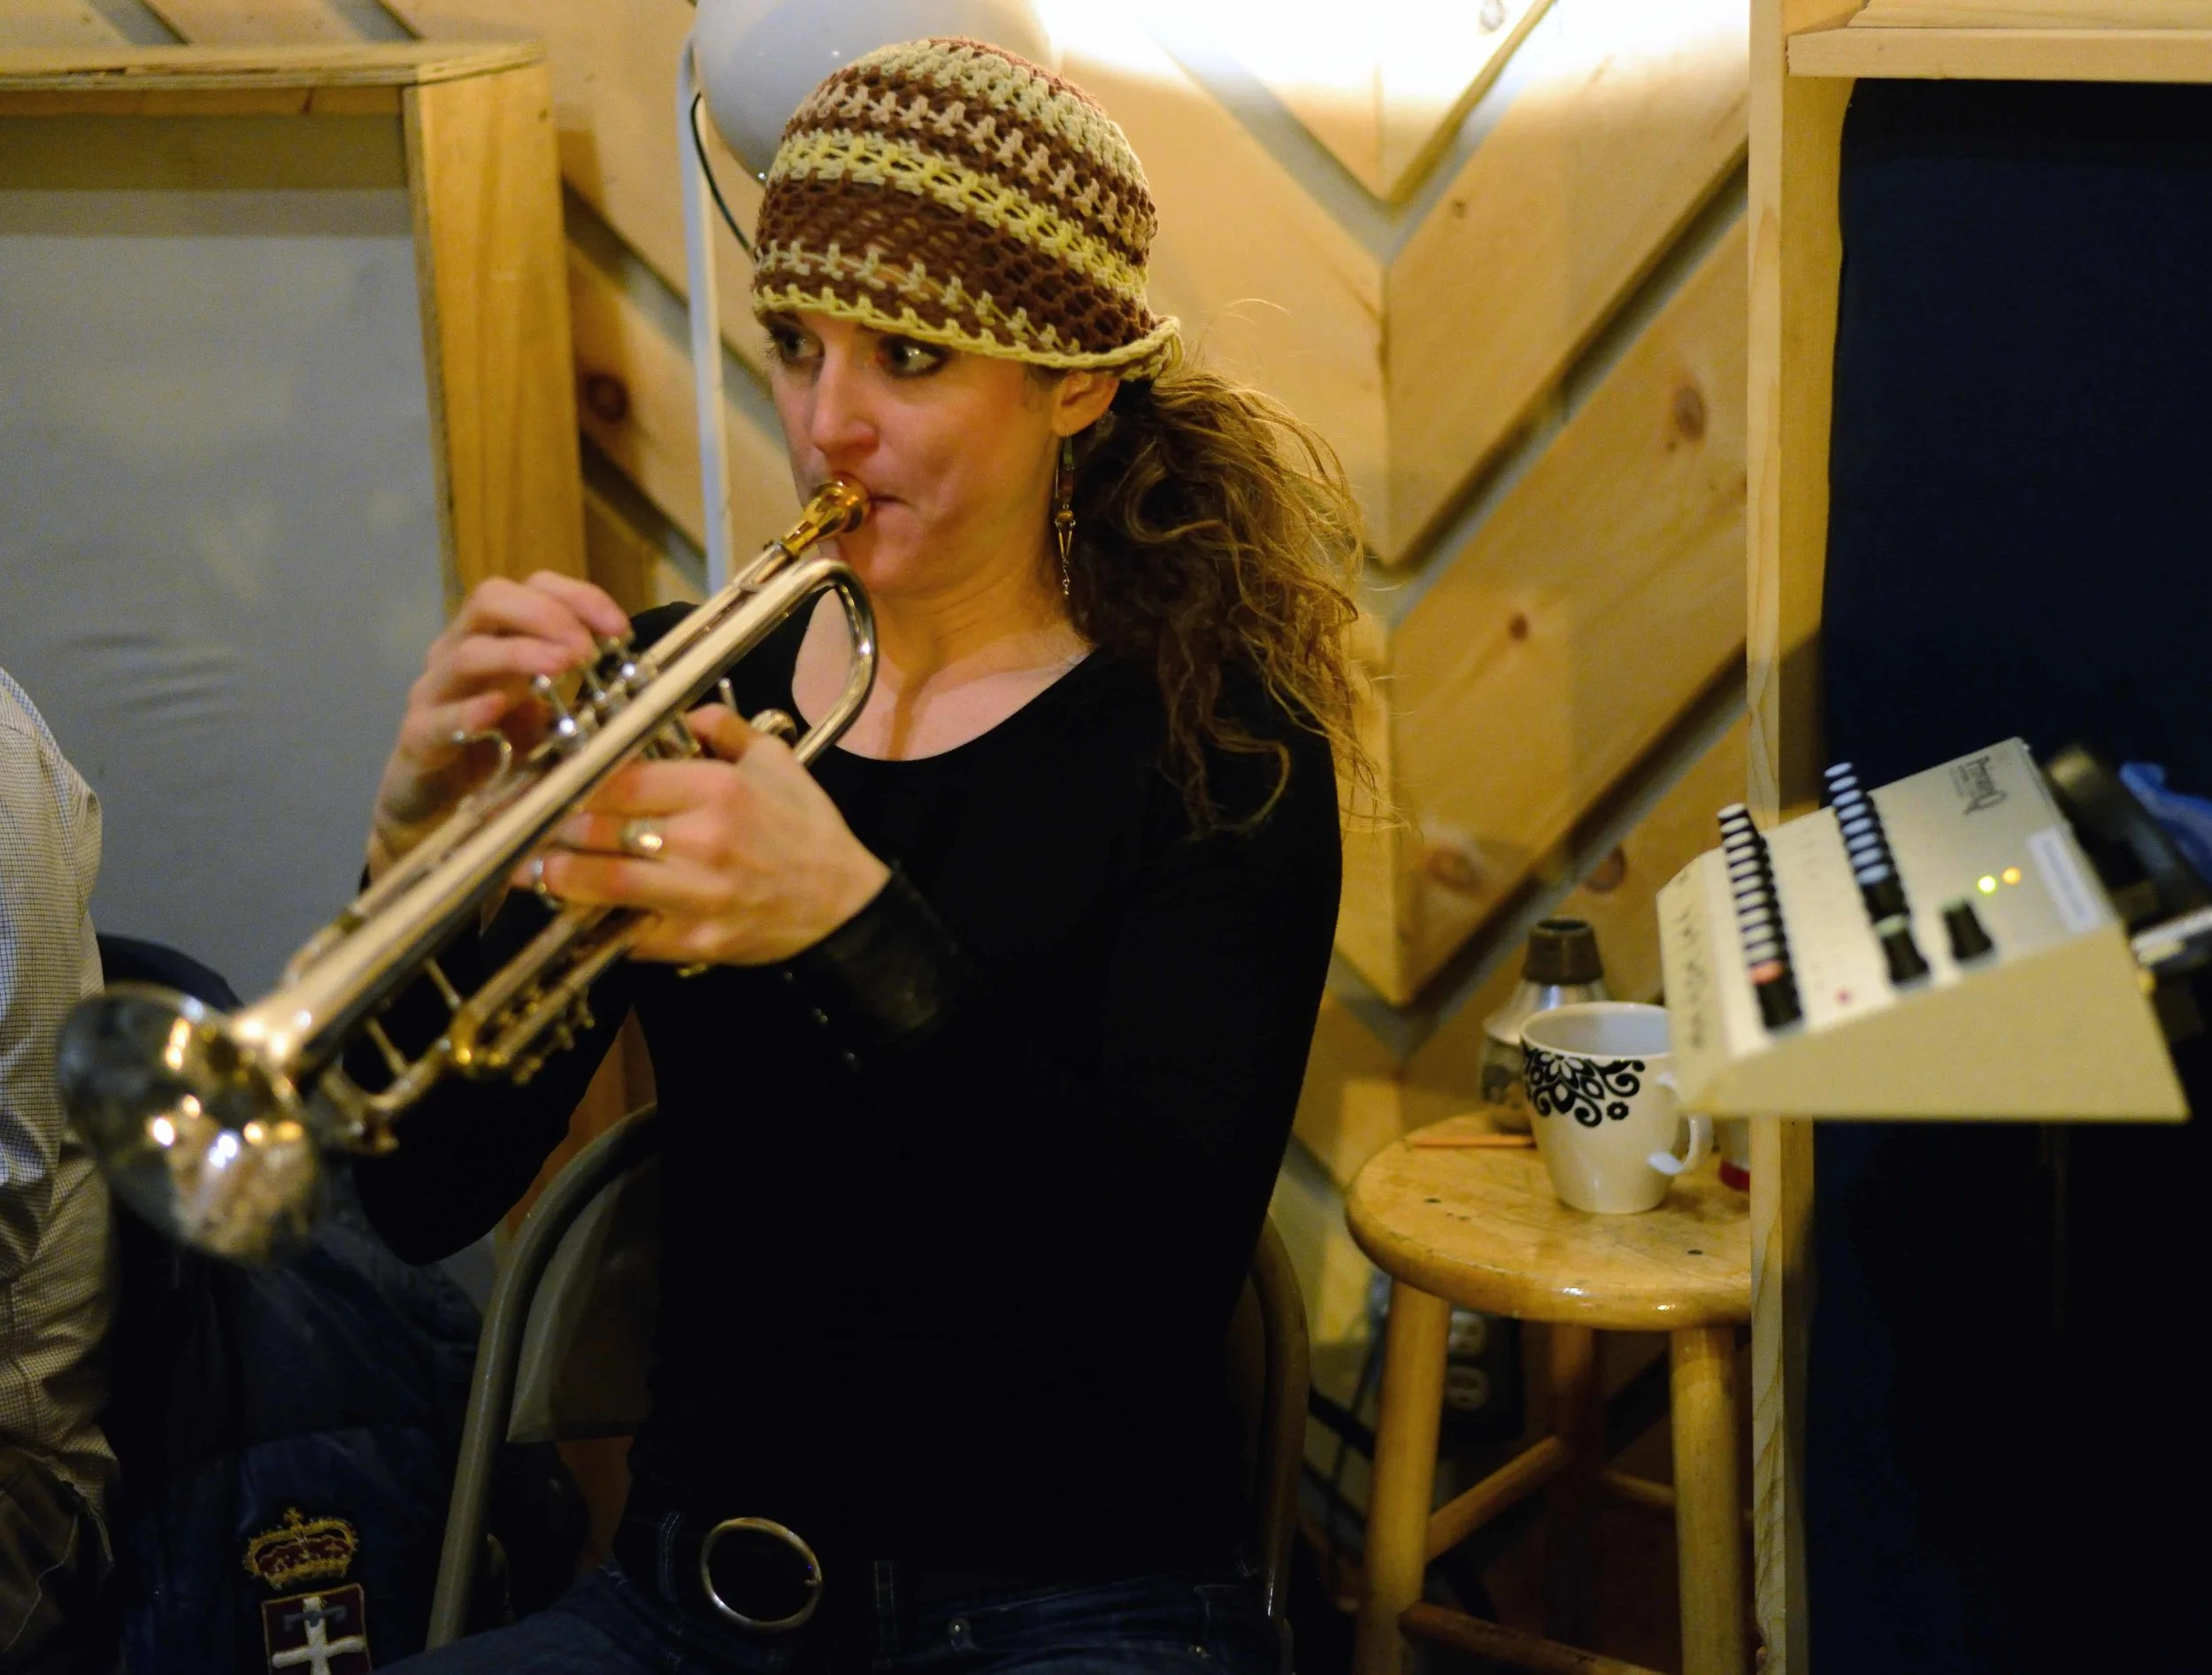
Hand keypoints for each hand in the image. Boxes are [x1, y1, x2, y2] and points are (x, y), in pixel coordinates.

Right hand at [368, 572, 630, 878]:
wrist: (440, 812)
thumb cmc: (501, 757)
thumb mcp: (552, 720)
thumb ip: (587, 698)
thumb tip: (647, 688)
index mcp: (498, 639)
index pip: (534, 588)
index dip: (578, 597)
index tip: (619, 628)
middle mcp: (462, 652)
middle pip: (492, 598)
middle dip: (546, 614)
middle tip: (586, 648)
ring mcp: (436, 692)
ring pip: (468, 652)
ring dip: (519, 654)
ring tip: (561, 665)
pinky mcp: (418, 737)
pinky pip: (439, 717)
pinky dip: (470, 711)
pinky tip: (498, 711)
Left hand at [535, 705, 891, 966]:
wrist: (844, 904)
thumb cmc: (809, 829)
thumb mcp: (778, 763)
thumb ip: (726, 731)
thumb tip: (685, 712)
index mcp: (717, 789)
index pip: (621, 779)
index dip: (575, 782)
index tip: (550, 782)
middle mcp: (702, 839)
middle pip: (600, 830)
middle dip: (555, 828)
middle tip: (525, 825)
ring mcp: (698, 894)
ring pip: (604, 883)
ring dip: (561, 877)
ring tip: (534, 869)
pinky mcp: (696, 939)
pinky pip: (632, 932)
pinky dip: (599, 924)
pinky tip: (577, 914)